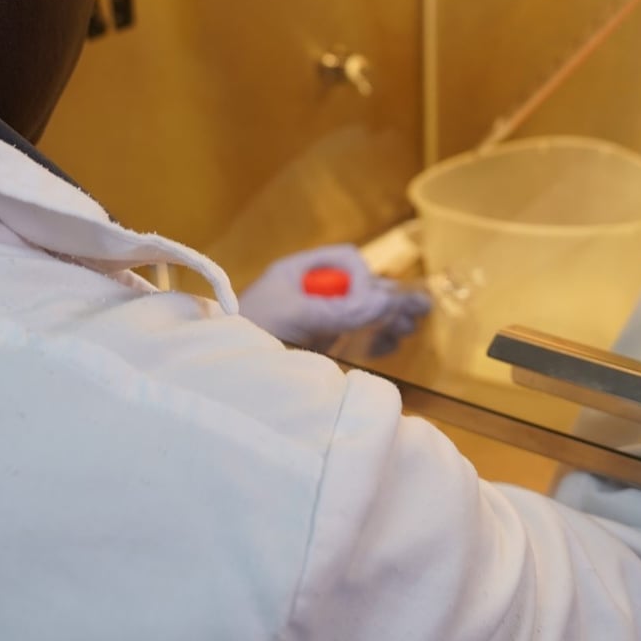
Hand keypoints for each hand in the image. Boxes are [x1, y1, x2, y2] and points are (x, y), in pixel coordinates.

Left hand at [239, 244, 431, 355]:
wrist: (223, 379)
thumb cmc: (246, 332)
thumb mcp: (292, 314)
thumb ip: (338, 308)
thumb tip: (386, 300)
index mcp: (301, 273)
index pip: (347, 261)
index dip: (362, 279)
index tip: (364, 305)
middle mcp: (315, 292)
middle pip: (363, 286)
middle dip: (389, 298)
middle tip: (418, 311)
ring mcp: (321, 320)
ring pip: (367, 312)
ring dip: (390, 318)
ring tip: (408, 327)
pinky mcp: (324, 347)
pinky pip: (359, 337)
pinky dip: (376, 339)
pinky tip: (388, 344)